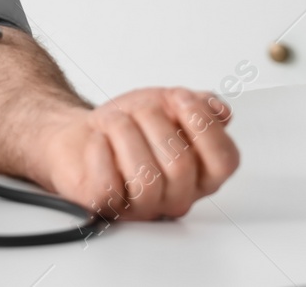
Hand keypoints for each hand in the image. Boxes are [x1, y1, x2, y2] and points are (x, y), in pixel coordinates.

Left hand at [25, 87, 238, 219]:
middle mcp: (176, 196)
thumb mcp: (167, 104)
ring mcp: (141, 207)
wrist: (80, 136)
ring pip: (145, 177)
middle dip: (154, 121)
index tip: (180, 98)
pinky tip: (98, 140)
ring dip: (124, 132)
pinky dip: (100, 151)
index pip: (224, 161)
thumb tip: (219, 112)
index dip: (204, 125)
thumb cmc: (127, 126)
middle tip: (138, 109)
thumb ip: (200, 105)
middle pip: (180, 164)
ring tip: (114, 121)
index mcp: (200, 174)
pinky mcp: (105, 206)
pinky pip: (108, 184)